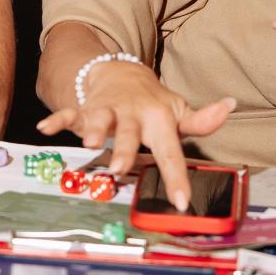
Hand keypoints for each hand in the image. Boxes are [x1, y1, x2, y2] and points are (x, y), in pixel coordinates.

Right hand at [36, 59, 233, 211]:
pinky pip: (70, 113)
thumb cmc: (153, 104)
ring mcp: (107, 110)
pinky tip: (46, 128)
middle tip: (118, 168)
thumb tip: (229, 107)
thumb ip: (201, 120)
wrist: (121, 73)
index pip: (170, 151)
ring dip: (93, 130)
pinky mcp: (85, 109)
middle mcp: (132, 114)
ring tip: (89, 144)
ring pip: (99, 119)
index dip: (175, 176)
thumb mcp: (178, 112)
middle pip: (128, 133)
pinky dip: (58, 120)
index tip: (181, 201)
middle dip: (123, 149)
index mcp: (158, 119)